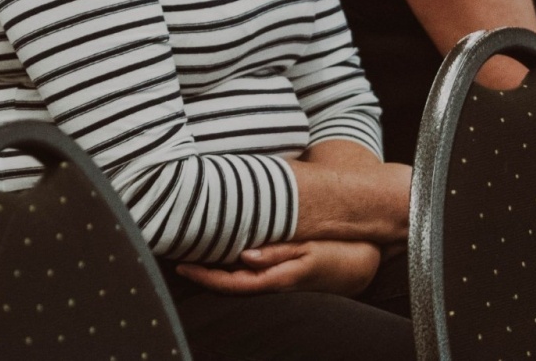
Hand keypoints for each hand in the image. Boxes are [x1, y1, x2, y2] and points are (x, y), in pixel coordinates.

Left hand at [175, 239, 381, 296]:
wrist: (359, 264)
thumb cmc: (336, 253)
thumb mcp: (310, 250)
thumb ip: (279, 252)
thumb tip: (245, 256)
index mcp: (277, 279)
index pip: (233, 282)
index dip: (206, 276)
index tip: (182, 264)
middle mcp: (273, 285)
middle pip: (229, 284)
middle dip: (202, 273)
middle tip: (175, 255)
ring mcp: (275, 283)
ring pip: (236, 280)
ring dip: (213, 269)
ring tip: (189, 251)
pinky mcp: (279, 276)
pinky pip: (247, 275)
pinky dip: (229, 267)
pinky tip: (218, 254)